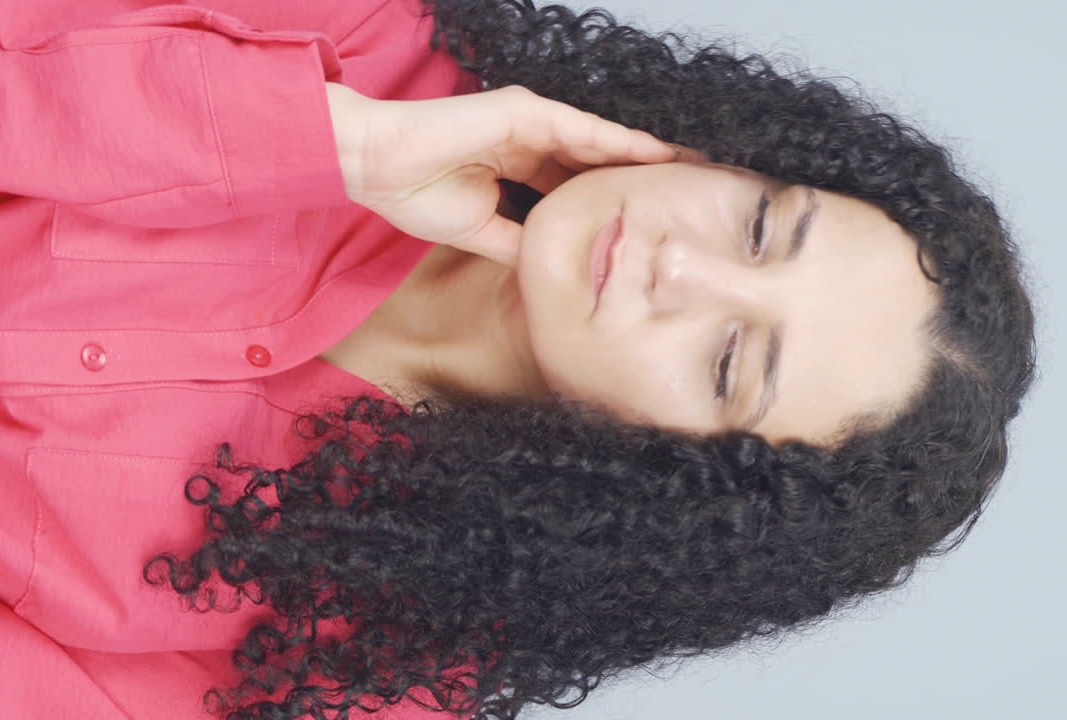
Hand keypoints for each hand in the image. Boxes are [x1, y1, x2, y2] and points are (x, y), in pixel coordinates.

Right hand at [326, 82, 705, 266]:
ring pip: (600, 142)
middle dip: (642, 176)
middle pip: (600, 159)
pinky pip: (583, 129)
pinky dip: (620, 142)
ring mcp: (531, 121)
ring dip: (645, 157)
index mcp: (521, 165)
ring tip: (691, 171)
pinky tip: (655, 155)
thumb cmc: (415, 195)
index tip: (653, 218)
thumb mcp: (483, 233)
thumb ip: (522, 242)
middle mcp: (532, 140)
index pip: (581, 182)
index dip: (616, 198)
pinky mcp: (524, 110)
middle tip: (691, 192)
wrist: (375, 166)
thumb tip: (557, 267)